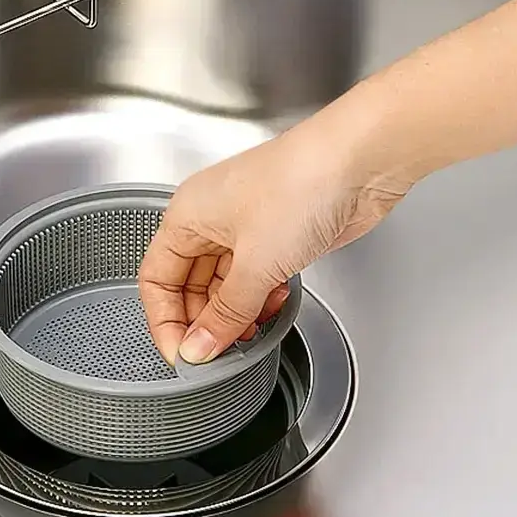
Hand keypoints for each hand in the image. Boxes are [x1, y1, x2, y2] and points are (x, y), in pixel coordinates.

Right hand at [138, 119, 410, 364]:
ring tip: (250, 336)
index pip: (156, 279)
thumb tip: (199, 349)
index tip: (183, 355)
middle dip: (203, 322)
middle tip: (219, 355)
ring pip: (224, 285)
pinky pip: (255, 277)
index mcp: (187, 216)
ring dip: (235, 314)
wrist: (360, 161)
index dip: (165, 321)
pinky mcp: (277, 235)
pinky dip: (260, 299)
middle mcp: (210, 220)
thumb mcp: (256, 264)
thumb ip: (225, 314)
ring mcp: (245, 227)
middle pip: (189, 285)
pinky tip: (274, 307)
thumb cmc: (301, 184)